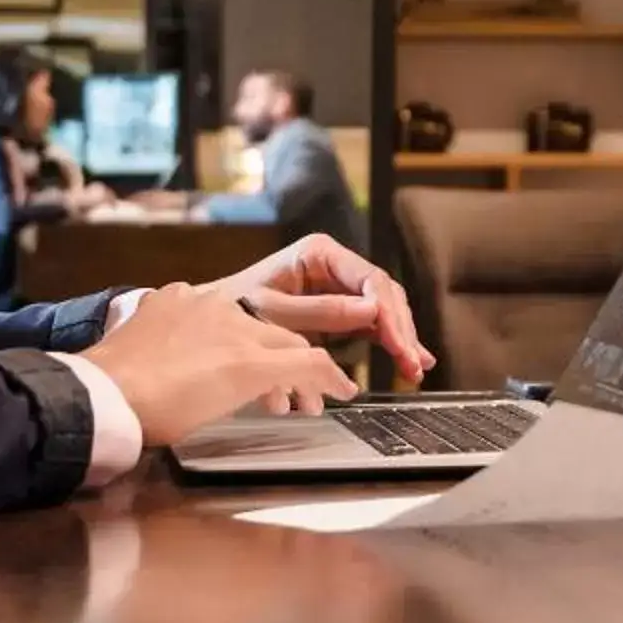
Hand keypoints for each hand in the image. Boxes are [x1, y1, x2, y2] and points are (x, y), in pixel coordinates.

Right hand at [83, 282, 356, 445]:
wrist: (104, 394)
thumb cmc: (110, 388)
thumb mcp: (136, 355)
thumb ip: (156, 353)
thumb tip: (158, 377)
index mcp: (181, 301)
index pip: (232, 320)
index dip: (248, 346)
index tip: (246, 367)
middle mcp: (213, 306)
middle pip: (268, 328)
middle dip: (285, 358)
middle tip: (296, 389)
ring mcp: (236, 331)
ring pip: (290, 344)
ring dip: (304, 374)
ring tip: (311, 400)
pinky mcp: (253, 361)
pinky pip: (307, 364)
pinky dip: (328, 379)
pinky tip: (340, 392)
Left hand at [204, 234, 435, 380]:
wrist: (207, 326)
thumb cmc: (230, 313)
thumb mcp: (274, 314)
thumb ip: (323, 311)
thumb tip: (372, 311)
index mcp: (318, 253)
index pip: (369, 280)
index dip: (389, 314)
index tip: (400, 347)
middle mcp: (332, 264)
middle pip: (381, 294)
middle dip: (400, 330)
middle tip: (413, 365)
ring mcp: (335, 285)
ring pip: (381, 309)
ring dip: (399, 339)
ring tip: (415, 369)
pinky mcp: (334, 309)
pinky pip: (369, 323)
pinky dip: (387, 342)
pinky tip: (406, 361)